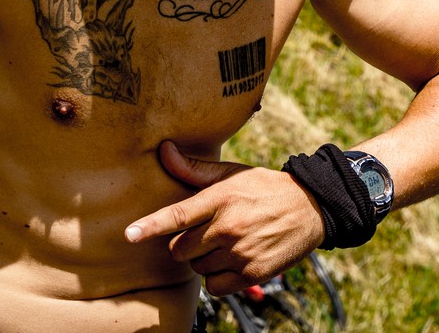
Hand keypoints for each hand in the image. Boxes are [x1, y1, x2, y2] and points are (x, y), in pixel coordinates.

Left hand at [124, 140, 324, 295]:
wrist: (309, 208)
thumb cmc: (262, 187)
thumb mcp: (231, 173)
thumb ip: (194, 169)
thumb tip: (164, 151)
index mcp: (220, 199)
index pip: (178, 215)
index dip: (151, 226)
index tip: (130, 234)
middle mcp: (228, 227)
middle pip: (181, 251)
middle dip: (186, 245)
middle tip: (205, 233)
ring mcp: (240, 252)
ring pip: (198, 269)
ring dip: (204, 261)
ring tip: (226, 244)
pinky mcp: (252, 274)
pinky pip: (215, 287)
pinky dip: (218, 278)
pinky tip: (233, 261)